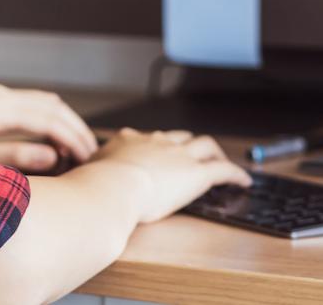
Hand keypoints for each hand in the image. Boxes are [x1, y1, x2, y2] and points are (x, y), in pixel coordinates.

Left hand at [0, 84, 98, 171]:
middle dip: (75, 128)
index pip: (50, 119)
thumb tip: (54, 156)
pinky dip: (48, 120)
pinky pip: (30, 106)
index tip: (89, 159)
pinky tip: (54, 142)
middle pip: (52, 105)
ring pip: (43, 102)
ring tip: (76, 150)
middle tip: (91, 154)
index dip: (74, 138)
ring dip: (63, 123)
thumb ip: (19, 159)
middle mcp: (0, 96)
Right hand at [92, 128, 250, 223]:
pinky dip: (235, 173)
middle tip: (193, 153)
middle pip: (179, 136)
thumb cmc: (96, 184)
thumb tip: (78, 177)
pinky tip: (243, 180)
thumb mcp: (86, 172)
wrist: (114, 186)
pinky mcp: (197, 173)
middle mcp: (156, 141)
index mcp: (129, 140)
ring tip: (220, 160)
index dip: (155, 145)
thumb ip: (89, 171)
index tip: (156, 152)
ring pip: (204, 145)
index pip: (147, 138)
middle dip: (187, 144)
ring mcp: (178, 155)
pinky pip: (223, 169)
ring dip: (213, 152)